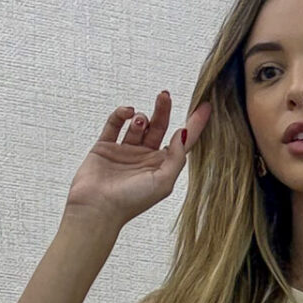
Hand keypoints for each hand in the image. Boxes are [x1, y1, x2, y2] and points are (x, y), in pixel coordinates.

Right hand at [64, 90, 212, 227]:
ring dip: (141, 118)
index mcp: (161, 166)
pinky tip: (127, 112)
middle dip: (163, 110)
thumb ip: (177, 158)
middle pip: (159, 127)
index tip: (205, 105)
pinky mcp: (105, 146)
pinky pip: (114, 124)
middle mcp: (145, 157)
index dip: (195, 124)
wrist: (97, 207)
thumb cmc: (131, 201)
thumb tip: (183, 133)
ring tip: (139, 122)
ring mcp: (125, 151)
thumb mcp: (163, 182)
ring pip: (137, 124)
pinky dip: (121, 114)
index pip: (182, 142)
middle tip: (164, 95)